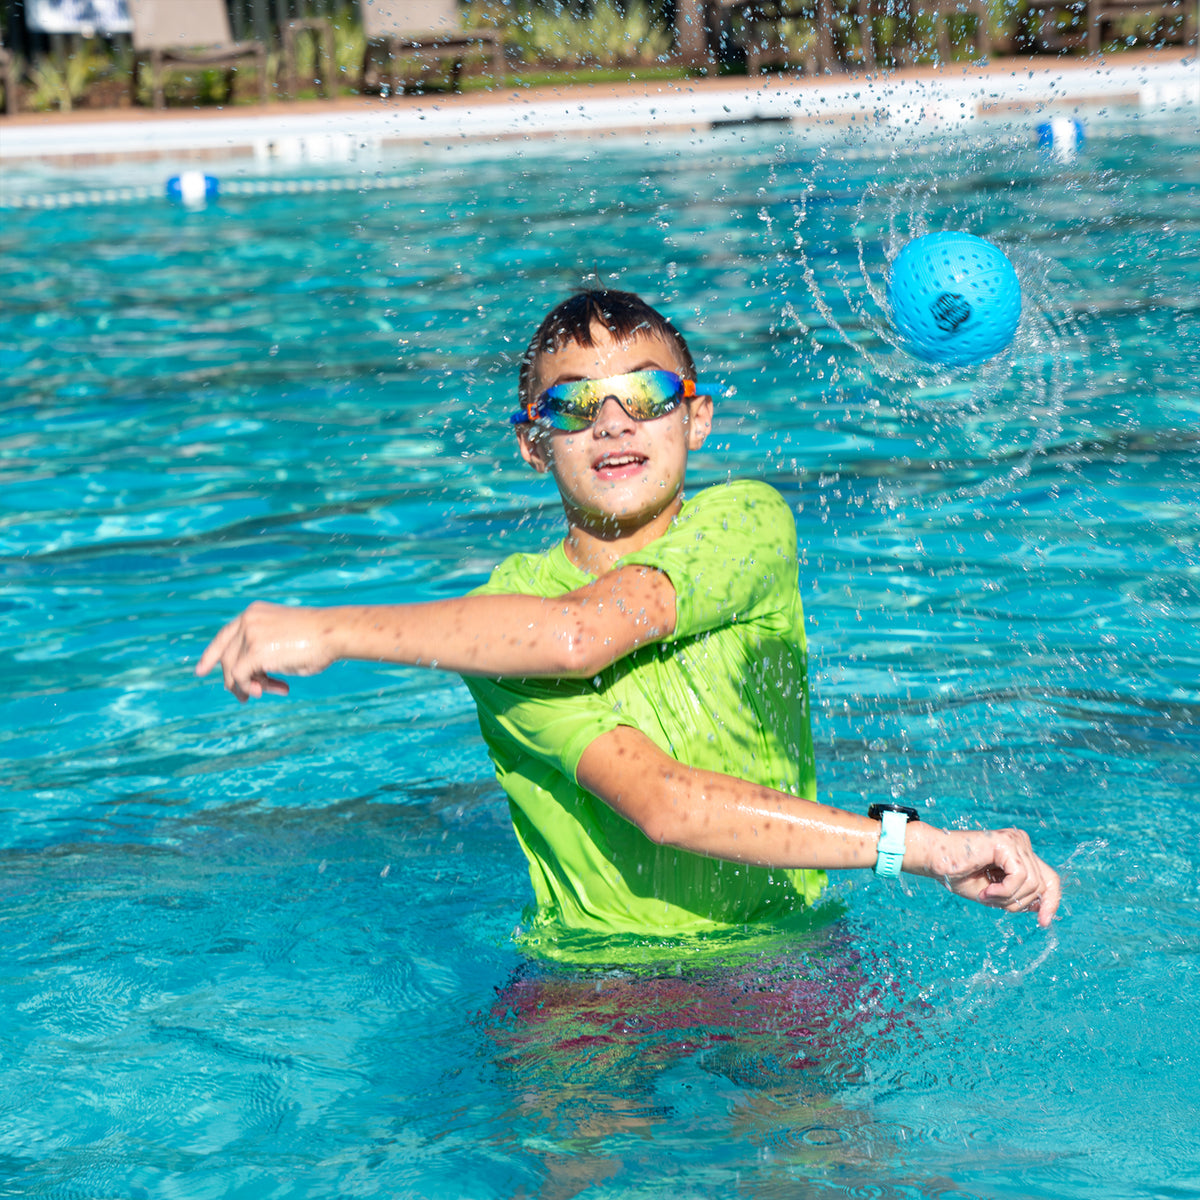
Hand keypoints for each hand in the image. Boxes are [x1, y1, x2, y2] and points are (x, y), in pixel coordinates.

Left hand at [195, 601, 335, 700]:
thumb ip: (264, 653)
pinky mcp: (255, 651)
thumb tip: (251, 682)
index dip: (211, 654)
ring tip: (264, 694)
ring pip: (231, 669)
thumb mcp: (284, 640)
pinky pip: (239, 676)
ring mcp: (250, 635)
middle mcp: (248, 621)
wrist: (333, 632)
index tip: (200, 671)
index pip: (224, 635)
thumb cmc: (318, 639)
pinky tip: (268, 691)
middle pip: (226, 657)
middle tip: (249, 697)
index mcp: (254, 613)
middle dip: (235, 680)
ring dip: (248, 686)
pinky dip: (250, 687)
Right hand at [908, 824, 1061, 927]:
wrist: (933, 859)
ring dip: (1008, 897)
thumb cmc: (958, 874)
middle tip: (993, 902)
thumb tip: (1042, 907)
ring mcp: (1015, 840)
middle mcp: (1020, 843)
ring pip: (1033, 883)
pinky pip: (1020, 877)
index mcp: (1019, 853)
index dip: (1052, 902)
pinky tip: (986, 891)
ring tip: (986, 895)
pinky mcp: (1006, 842)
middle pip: (1043, 883)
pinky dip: (1004, 891)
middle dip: (1021, 902)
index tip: (1043, 923)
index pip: (1050, 879)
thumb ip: (1018, 897)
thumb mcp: (994, 893)